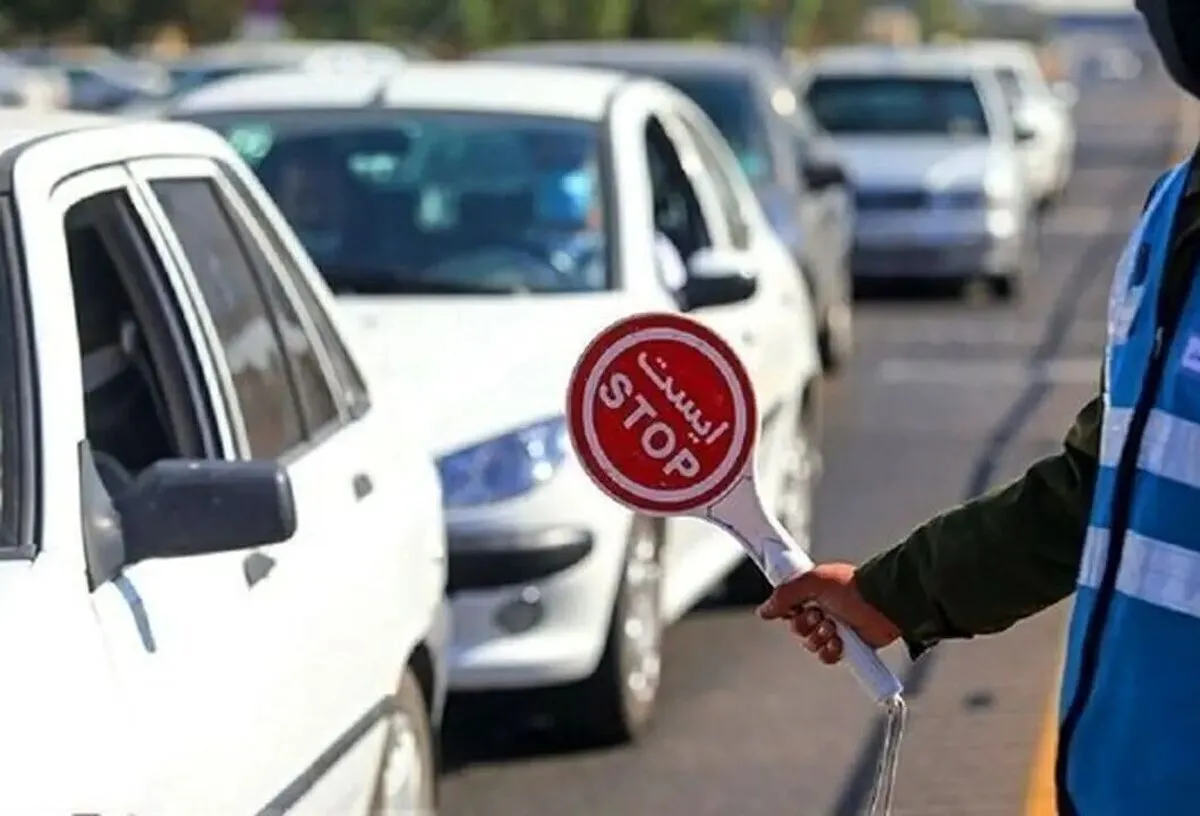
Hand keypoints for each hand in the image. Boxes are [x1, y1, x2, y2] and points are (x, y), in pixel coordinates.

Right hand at [756, 562, 901, 664]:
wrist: (882, 604)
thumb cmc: (853, 587)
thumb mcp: (813, 581)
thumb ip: (785, 594)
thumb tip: (763, 610)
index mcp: (814, 592)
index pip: (788, 606)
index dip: (788, 610)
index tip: (795, 607)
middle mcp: (822, 611)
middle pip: (796, 627)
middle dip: (805, 625)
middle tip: (819, 616)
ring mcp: (835, 629)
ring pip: (810, 644)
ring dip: (819, 638)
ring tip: (833, 628)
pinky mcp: (847, 647)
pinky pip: (826, 657)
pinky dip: (830, 652)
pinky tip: (839, 643)